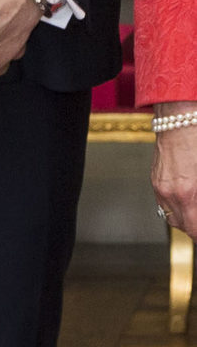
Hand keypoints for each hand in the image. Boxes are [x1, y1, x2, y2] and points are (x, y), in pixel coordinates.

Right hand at [152, 109, 196, 238]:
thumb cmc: (196, 140)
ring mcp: (159, 186)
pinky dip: (175, 205)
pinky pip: (163, 202)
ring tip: (194, 209)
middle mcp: (169, 192)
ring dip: (184, 218)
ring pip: (170, 216)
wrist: (179, 117)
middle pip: (182, 225)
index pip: (194, 229)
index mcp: (187, 192)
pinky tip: (186, 197)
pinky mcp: (154, 179)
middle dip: (193, 225)